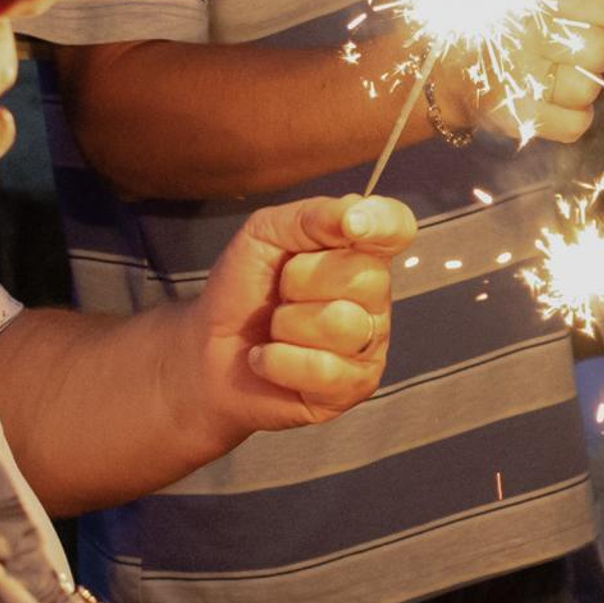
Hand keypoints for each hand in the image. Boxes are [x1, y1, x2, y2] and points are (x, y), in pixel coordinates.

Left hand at [183, 194, 417, 441]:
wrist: (206, 351)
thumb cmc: (242, 290)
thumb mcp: (264, 234)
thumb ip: (310, 216)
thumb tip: (355, 215)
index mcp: (360, 252)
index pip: (396, 227)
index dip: (383, 222)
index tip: (351, 226)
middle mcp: (374, 297)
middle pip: (364, 276)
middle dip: (301, 281)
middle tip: (280, 293)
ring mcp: (369, 344)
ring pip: (341, 324)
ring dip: (287, 325)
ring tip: (275, 331)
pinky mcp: (355, 387)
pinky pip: (324, 368)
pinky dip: (279, 361)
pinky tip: (269, 360)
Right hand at [439, 0, 603, 147]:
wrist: (438, 62)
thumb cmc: (491, 15)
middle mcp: (520, 35)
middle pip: (602, 49)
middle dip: (603, 46)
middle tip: (580, 44)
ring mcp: (518, 80)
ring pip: (590, 86)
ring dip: (585, 79)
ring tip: (556, 69)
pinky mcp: (517, 118)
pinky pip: (577, 123)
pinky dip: (576, 113)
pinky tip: (556, 96)